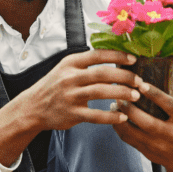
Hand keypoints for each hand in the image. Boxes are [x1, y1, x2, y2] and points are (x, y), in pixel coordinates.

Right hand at [0, 49, 140, 165]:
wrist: (33, 107)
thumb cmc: (54, 86)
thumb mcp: (65, 68)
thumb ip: (85, 63)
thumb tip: (113, 55)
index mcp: (71, 63)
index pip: (98, 55)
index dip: (118, 56)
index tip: (133, 59)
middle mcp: (70, 77)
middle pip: (103, 73)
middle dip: (125, 76)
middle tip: (140, 80)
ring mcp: (71, 96)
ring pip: (101, 92)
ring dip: (122, 94)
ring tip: (136, 96)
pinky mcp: (72, 114)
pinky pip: (96, 116)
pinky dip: (111, 116)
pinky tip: (123, 116)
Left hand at [111, 80, 172, 171]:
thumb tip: (165, 67)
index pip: (169, 105)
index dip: (155, 94)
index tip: (141, 83)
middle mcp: (171, 134)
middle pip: (147, 121)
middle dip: (130, 108)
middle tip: (119, 94)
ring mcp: (157, 145)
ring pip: (134, 133)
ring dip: (120, 117)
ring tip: (114, 104)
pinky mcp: (147, 152)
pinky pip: (128, 140)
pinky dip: (119, 127)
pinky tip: (114, 116)